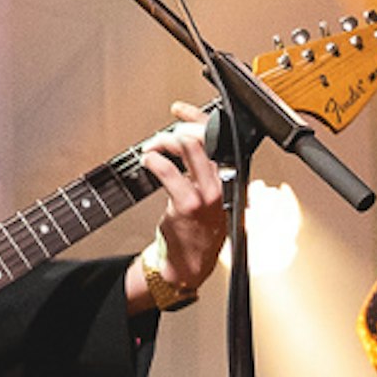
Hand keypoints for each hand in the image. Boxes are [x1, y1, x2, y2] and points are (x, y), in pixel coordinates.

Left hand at [131, 109, 228, 309]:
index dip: (197, 119)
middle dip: (178, 130)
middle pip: (204, 139)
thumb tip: (184, 146)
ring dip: (164, 143)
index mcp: (227, 180)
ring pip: (189, 149)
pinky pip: (170, 172)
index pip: (217, 139)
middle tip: (162, 138)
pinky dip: (155, 161)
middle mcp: (220, 184)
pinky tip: (148, 162)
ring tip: (152, 150)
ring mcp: (206, 195)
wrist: (190, 266)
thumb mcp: (209, 200)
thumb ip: (202, 175)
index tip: (180, 110)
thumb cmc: (197, 234)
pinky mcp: (188, 205)